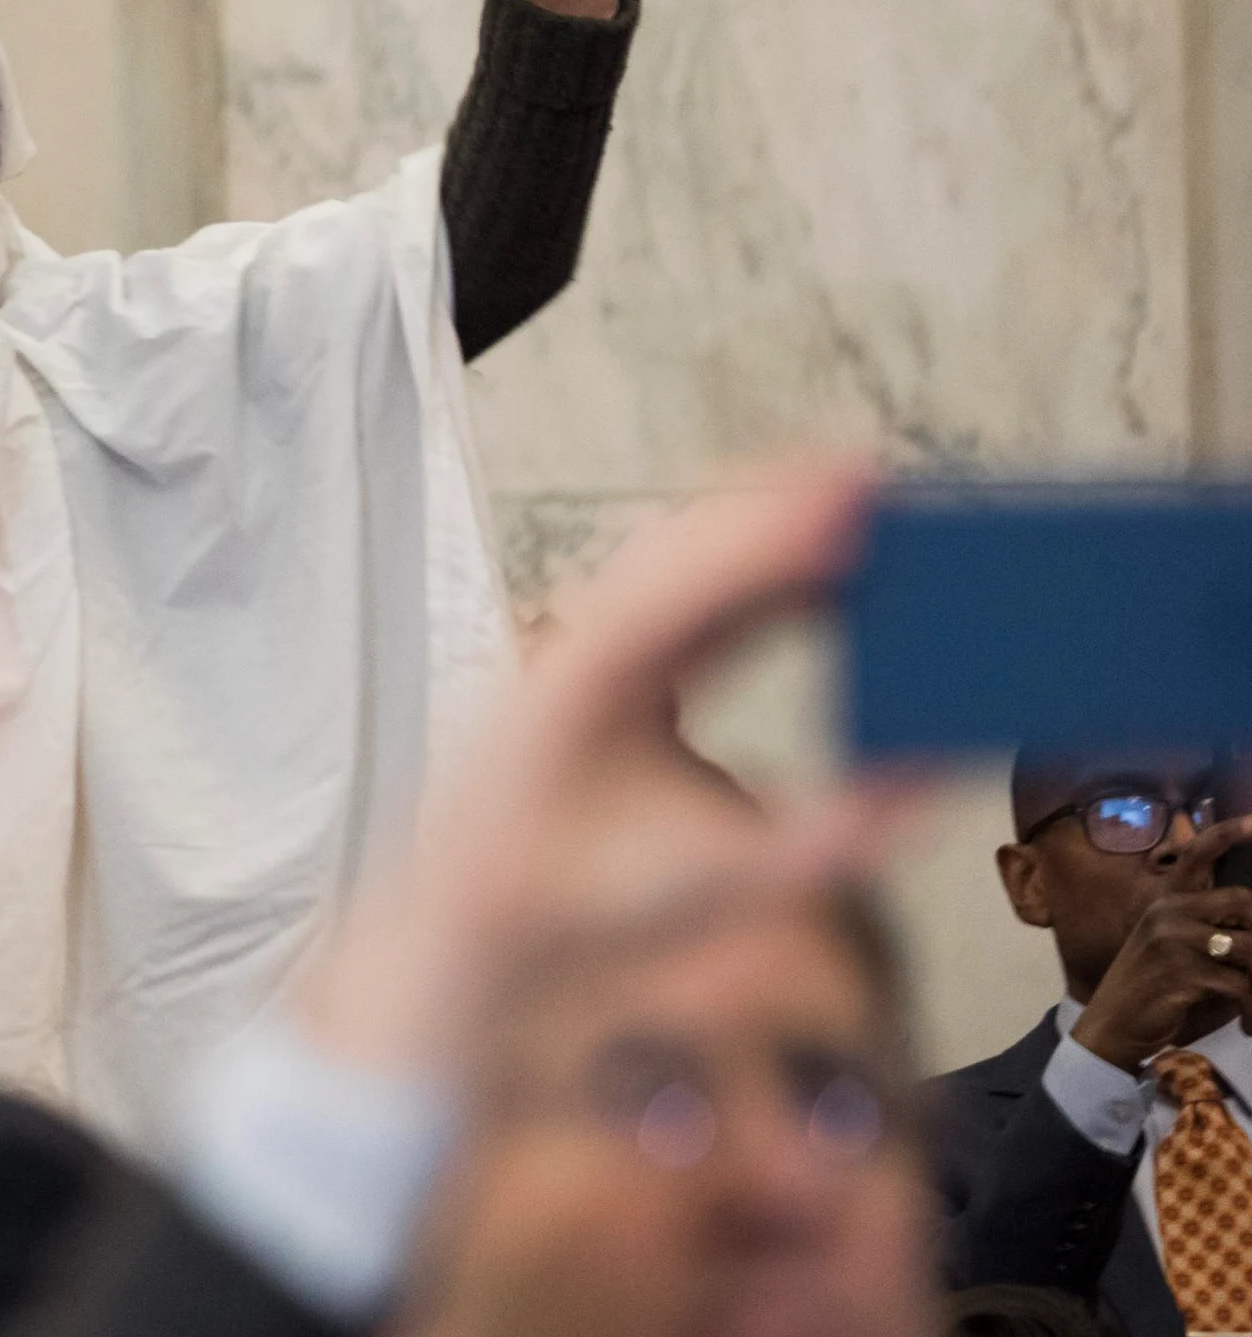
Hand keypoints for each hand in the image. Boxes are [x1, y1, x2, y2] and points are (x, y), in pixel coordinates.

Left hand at [297, 463, 887, 1079]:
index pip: (679, 589)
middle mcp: (573, 647)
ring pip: (675, 553)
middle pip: (678, 545)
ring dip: (759, 521)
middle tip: (876, 475)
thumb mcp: (715, 889)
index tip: (843, 503)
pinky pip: (677, 587)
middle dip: (772, 503)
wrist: (473, 921)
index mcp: (583, 689)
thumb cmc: (578, 906)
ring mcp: (581, 646)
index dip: (763, 540)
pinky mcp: (604, 662)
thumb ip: (827, 842)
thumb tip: (923, 773)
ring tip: (864, 498)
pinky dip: (745, 563)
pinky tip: (815, 562)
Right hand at [1068, 818, 1251, 1072]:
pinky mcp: (1181, 973)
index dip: (1227, 833)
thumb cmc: (1151, 990)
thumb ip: (1211, 933)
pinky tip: (1247, 1025)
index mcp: (1166, 902)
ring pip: (1249, 947)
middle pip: (1243, 901)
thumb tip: (1250, 928)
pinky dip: (1251, 1009)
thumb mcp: (1176, 951)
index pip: (1196, 855)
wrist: (1112, 1027)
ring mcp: (1173, 941)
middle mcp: (1168, 912)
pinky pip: (1241, 984)